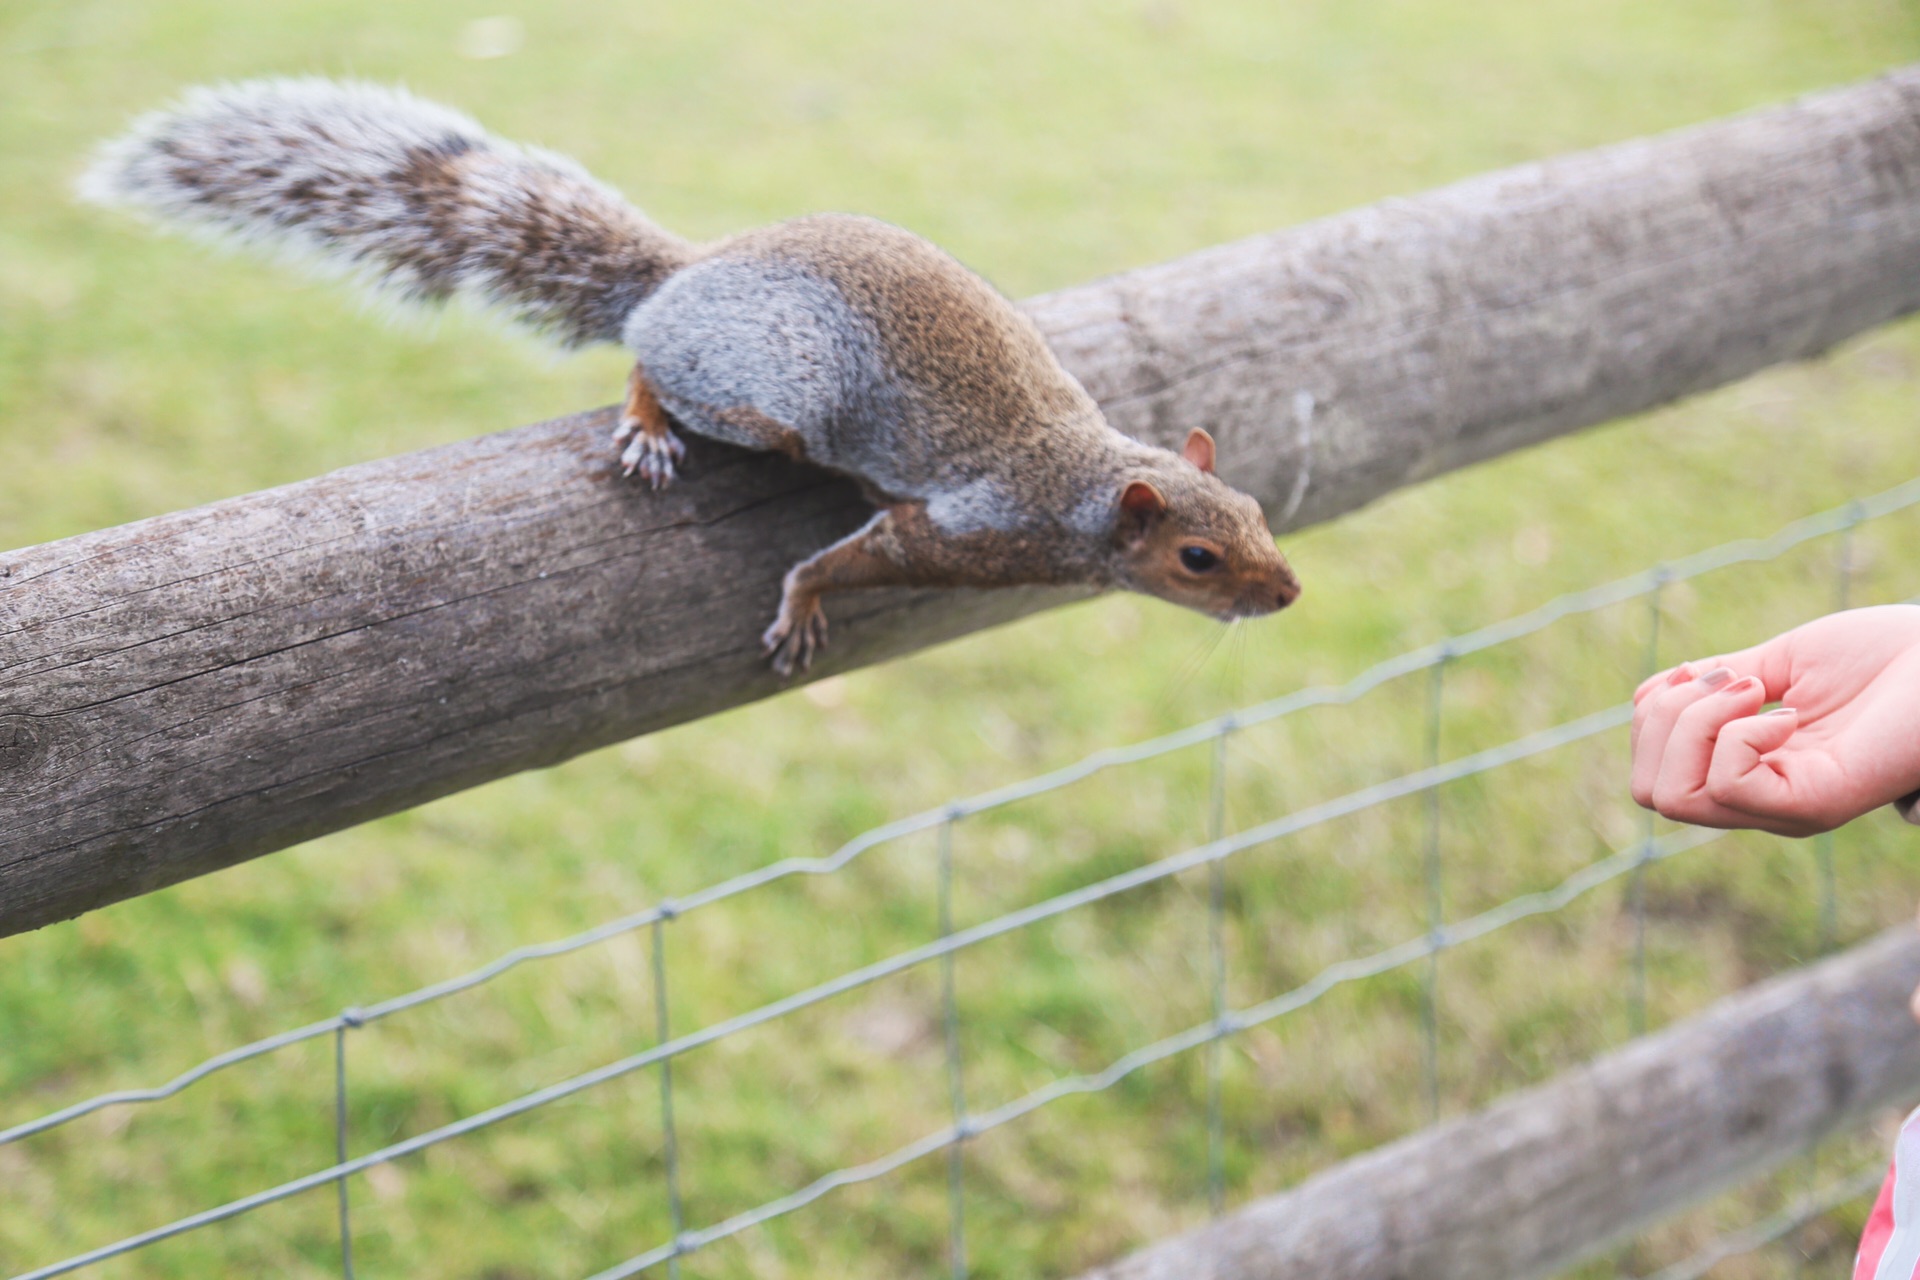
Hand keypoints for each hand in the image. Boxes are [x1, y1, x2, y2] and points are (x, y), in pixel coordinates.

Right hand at [1630, 605, 1919, 836]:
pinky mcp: (1815, 805)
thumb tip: (1649, 696)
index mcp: (1751, 772)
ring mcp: (1785, 809)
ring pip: (1673, 794)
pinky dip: (1737, 735)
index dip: (1654, 713)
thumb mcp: (1781, 661)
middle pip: (1648, 792)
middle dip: (1664, 720)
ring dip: (1696, 723)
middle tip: (1735, 680)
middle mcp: (1762, 802)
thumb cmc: (1888, 656)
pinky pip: (1728, 783)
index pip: (1651, 773)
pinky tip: (1789, 712)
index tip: (1708, 670)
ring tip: (1760, 691)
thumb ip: (1719, 683)